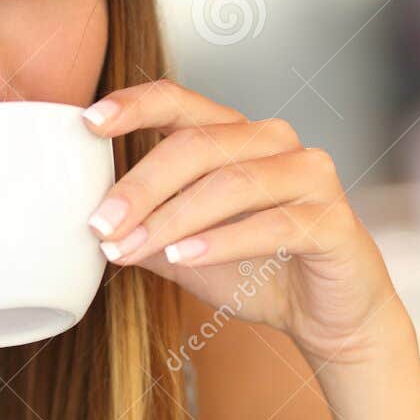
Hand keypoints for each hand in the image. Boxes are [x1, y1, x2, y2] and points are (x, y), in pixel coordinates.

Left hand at [81, 79, 409, 370]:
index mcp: (234, 135)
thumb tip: (87, 225)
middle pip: (198, 145)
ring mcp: (309, 175)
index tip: (89, 122)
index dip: (135, 105)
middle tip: (101, 224)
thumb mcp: (183, 250)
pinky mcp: (333, 219)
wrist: (325, 316)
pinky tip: (185, 257)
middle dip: (142, 186)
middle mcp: (274, 142)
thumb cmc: (256, 270)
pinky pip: (272, 224)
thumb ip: (142, 229)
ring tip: (132, 248)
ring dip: (173, 219)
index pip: (180, 103)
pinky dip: (223, 241)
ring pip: (231, 182)